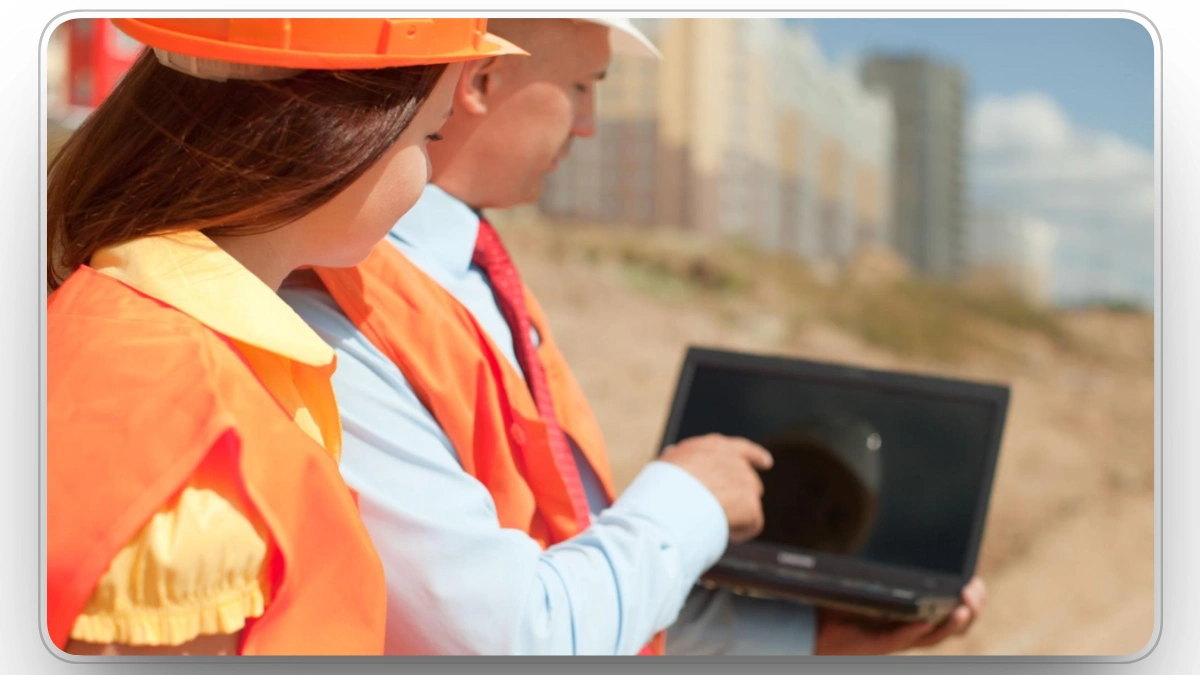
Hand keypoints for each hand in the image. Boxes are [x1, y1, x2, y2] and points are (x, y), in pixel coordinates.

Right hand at [659, 433, 773, 542]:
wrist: (671, 500)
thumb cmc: (662, 483)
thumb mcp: (667, 462)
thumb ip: (678, 458)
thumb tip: (673, 453)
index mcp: (714, 447)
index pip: (741, 448)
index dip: (755, 456)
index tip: (766, 463)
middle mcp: (734, 461)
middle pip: (749, 480)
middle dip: (741, 496)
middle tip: (723, 512)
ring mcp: (745, 483)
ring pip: (749, 504)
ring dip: (736, 515)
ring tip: (711, 523)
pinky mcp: (751, 505)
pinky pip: (752, 523)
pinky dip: (740, 531)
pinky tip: (723, 532)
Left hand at [814, 577, 986, 654]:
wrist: (815, 620)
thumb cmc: (844, 597)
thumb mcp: (873, 577)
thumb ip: (893, 565)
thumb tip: (912, 531)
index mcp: (917, 612)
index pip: (954, 611)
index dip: (972, 601)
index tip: (978, 582)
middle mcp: (912, 627)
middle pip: (953, 626)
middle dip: (971, 610)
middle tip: (974, 593)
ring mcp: (897, 636)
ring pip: (933, 637)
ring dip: (950, 624)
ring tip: (961, 609)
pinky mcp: (878, 644)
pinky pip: (900, 639)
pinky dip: (914, 631)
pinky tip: (925, 620)